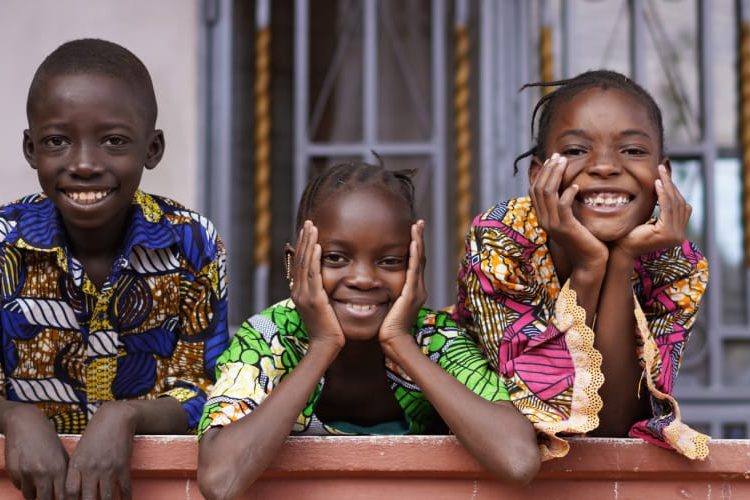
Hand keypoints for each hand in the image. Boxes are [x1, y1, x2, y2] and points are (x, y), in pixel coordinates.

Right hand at [2, 404, 67, 499]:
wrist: (25, 423)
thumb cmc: (47, 437)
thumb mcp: (61, 452)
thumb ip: (65, 471)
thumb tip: (69, 488)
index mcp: (60, 468)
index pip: (63, 495)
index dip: (64, 499)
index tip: (63, 499)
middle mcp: (44, 472)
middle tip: (49, 496)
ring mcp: (27, 473)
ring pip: (30, 496)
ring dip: (35, 494)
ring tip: (39, 485)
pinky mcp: (14, 473)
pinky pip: (20, 487)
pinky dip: (24, 485)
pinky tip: (28, 474)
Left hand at [65, 401, 135, 499]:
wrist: (116, 417)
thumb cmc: (95, 433)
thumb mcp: (80, 450)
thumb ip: (76, 470)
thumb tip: (73, 490)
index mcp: (77, 464)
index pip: (70, 492)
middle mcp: (92, 468)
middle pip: (88, 498)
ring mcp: (108, 468)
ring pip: (107, 497)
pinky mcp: (123, 465)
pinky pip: (125, 487)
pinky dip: (125, 497)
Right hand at [290, 220, 345, 351]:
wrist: (325, 346)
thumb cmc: (327, 329)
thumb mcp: (321, 307)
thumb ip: (319, 293)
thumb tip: (323, 283)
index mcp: (298, 292)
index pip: (298, 264)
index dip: (301, 246)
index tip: (306, 231)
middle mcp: (298, 291)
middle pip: (298, 259)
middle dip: (303, 239)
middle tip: (308, 222)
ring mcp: (304, 295)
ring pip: (304, 263)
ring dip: (308, 243)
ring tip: (312, 227)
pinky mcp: (314, 299)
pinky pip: (313, 274)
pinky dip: (314, 259)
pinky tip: (318, 246)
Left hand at [379, 220, 426, 347]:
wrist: (394, 343)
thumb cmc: (388, 329)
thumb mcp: (388, 307)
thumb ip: (387, 297)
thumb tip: (377, 290)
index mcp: (413, 291)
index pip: (415, 264)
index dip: (415, 247)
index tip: (413, 232)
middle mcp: (418, 288)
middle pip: (420, 258)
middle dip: (419, 239)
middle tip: (419, 223)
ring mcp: (417, 291)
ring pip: (419, 260)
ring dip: (418, 241)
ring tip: (417, 226)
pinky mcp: (412, 294)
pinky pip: (414, 270)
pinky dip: (414, 255)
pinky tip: (413, 243)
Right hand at [530, 153, 607, 267]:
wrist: (590, 263)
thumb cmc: (585, 241)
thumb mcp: (572, 221)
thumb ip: (566, 207)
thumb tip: (570, 188)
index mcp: (543, 217)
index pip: (535, 190)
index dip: (543, 173)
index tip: (553, 160)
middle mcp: (544, 220)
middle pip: (539, 188)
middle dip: (548, 169)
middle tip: (559, 156)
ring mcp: (553, 225)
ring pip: (548, 193)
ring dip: (556, 175)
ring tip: (565, 163)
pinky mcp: (566, 228)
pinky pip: (563, 206)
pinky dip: (568, 193)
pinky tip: (576, 186)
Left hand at [614, 164, 691, 258]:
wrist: (621, 251)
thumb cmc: (629, 235)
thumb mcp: (647, 220)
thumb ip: (658, 210)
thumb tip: (662, 189)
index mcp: (677, 233)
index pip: (681, 207)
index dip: (674, 190)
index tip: (665, 176)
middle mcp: (679, 236)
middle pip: (680, 203)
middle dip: (671, 184)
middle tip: (663, 169)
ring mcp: (675, 235)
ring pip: (674, 203)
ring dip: (667, 186)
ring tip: (660, 172)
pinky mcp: (666, 233)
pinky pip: (667, 208)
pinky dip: (663, 194)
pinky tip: (657, 183)